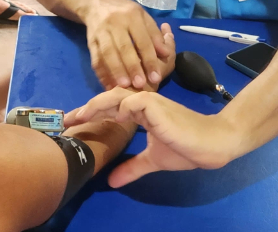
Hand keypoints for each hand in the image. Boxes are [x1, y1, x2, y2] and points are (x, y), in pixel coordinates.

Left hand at [64, 87, 241, 186]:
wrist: (211, 145)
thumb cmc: (186, 148)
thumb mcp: (153, 160)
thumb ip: (132, 167)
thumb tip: (112, 181)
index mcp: (142, 112)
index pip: (111, 107)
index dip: (91, 113)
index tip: (72, 123)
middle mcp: (143, 103)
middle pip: (109, 98)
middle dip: (86, 107)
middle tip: (66, 120)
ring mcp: (150, 102)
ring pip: (118, 96)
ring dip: (97, 104)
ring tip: (80, 116)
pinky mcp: (158, 106)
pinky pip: (135, 101)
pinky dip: (122, 107)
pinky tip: (114, 116)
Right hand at [84, 0, 170, 89]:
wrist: (96, 3)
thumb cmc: (125, 12)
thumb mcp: (143, 17)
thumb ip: (154, 35)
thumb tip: (165, 53)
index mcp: (132, 16)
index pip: (143, 41)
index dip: (149, 60)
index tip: (156, 78)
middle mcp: (115, 23)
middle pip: (124, 48)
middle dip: (132, 68)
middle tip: (140, 85)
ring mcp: (100, 32)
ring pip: (107, 54)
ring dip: (115, 71)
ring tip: (123, 86)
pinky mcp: (90, 41)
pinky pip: (95, 59)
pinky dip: (101, 74)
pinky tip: (108, 85)